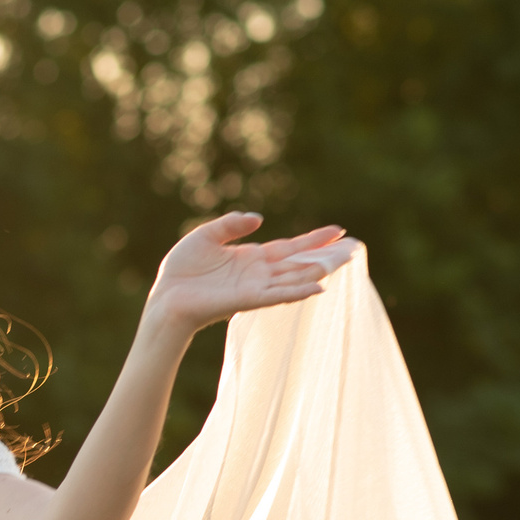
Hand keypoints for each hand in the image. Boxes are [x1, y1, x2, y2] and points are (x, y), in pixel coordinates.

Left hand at [142, 212, 355, 334]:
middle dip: (325, 255)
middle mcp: (259, 274)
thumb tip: (259, 218)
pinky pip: (276, 295)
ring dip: (317, 271)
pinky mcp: (246, 300)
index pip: (290, 247)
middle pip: (299, 262)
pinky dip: (297, 291)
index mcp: (252, 258)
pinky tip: (317, 288)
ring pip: (294, 278)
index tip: (338, 231)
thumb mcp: (206, 235)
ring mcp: (255, 288)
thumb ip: (232, 224)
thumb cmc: (182, 270)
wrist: (165, 298)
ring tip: (343, 263)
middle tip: (354, 249)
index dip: (313, 239)